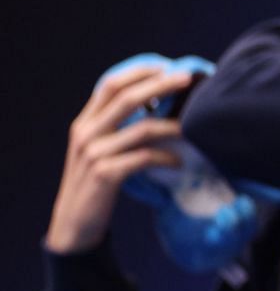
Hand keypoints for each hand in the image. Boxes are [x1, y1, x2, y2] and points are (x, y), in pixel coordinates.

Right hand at [47, 65, 192, 253]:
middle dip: (159, 84)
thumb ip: (116, 129)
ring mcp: (94, 153)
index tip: (167, 66)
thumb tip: (154, 107)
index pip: (110, 84)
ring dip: (172, 125)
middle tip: (188, 78)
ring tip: (194, 128)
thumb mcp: (99, 151)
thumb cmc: (95, 185)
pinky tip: (179, 163)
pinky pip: (143, 158)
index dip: (139, 72)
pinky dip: (166, 157)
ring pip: (140, 128)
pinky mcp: (105, 175)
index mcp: (85, 122)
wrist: (74, 224)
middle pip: (126, 97)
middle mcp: (86, 132)